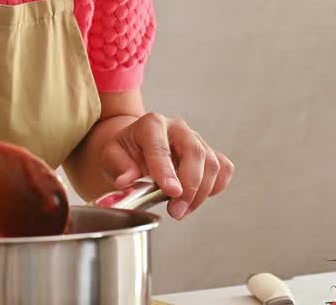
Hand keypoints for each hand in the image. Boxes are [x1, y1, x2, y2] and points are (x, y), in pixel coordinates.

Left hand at [101, 114, 234, 219]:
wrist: (136, 146)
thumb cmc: (126, 151)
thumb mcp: (112, 156)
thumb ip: (120, 167)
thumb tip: (126, 182)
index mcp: (152, 124)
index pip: (161, 147)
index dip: (167, 171)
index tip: (171, 192)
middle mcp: (178, 128)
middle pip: (195, 153)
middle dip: (190, 186)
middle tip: (177, 210)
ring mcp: (196, 139)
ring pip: (212, 163)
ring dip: (200, 193)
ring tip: (181, 210)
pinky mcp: (208, 153)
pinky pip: (223, 168)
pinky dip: (216, 186)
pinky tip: (198, 198)